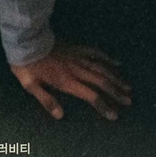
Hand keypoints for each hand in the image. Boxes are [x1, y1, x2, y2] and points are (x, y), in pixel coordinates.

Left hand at [10, 44, 131, 120]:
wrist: (26, 40)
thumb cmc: (28, 65)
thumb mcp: (31, 85)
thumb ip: (47, 100)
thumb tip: (60, 116)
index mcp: (68, 81)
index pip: (91, 96)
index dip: (103, 106)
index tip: (115, 115)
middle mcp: (78, 70)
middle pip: (102, 82)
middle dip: (116, 93)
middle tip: (129, 101)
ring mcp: (79, 57)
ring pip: (102, 68)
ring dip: (116, 78)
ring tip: (128, 87)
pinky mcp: (77, 48)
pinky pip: (96, 53)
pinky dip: (107, 58)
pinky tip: (117, 63)